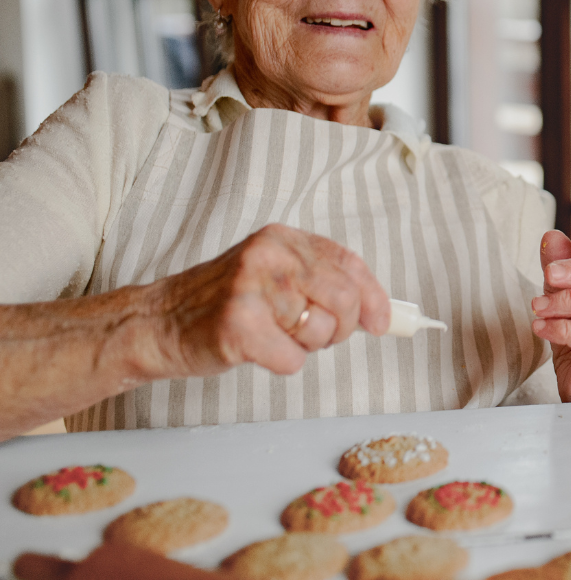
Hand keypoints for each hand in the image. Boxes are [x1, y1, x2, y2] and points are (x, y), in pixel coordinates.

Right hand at [145, 224, 390, 378]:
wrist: (157, 321)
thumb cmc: (222, 302)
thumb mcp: (272, 273)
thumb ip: (320, 281)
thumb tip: (378, 311)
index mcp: (283, 239)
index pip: (350, 264)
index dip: (373, 297)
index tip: (382, 322)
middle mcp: (270, 255)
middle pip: (345, 299)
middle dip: (340, 327)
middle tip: (313, 334)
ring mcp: (252, 287)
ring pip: (320, 331)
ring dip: (304, 346)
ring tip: (272, 334)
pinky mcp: (239, 325)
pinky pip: (293, 360)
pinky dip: (281, 363)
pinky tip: (254, 350)